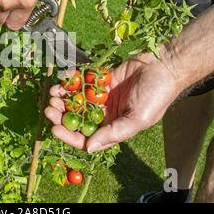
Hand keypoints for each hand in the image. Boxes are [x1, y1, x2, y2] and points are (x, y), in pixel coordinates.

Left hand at [45, 53, 182, 151]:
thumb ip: (114, 133)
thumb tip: (90, 148)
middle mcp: (106, 114)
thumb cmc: (157, 94)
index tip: (53, 129)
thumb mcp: (138, 119)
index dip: (68, 136)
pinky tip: (63, 80)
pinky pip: (82, 83)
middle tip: (49, 108)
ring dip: (63, 98)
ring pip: (76, 101)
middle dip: (60, 116)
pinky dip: (71, 82)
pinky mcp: (101, 80)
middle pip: (77, 119)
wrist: (165, 65)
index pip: (86, 138)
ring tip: (53, 93)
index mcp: (113, 128)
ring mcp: (102, 97)